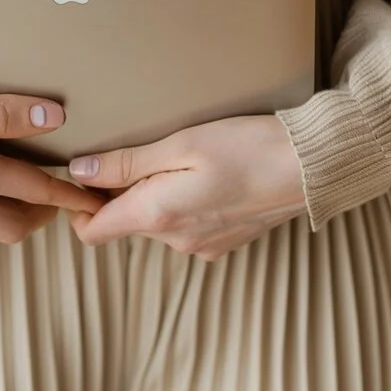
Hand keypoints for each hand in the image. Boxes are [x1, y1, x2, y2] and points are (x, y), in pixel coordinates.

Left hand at [66, 115, 305, 258]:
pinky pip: (185, 225)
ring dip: (153, 194)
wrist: (312, 167)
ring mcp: (202, 246)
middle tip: (133, 148)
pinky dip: (181, 202)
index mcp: (159, 216)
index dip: (78, 206)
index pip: (93, 232)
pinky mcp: (224, 242)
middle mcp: (177, 241)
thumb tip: (80, 171)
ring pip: (155, 222)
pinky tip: (203, 174)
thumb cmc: (247, 146)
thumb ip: (127, 163)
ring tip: (175, 156)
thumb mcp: (181, 143)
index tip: (82, 176)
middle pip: (124, 222)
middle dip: (119, 191)